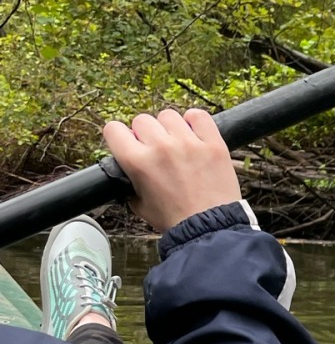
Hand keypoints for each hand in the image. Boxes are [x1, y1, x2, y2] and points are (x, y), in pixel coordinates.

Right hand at [102, 108, 241, 233]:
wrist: (210, 227)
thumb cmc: (175, 219)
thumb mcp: (139, 205)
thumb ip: (130, 182)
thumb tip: (129, 170)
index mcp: (137, 162)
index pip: (113, 129)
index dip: (119, 137)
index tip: (127, 143)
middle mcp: (161, 147)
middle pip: (142, 120)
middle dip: (145, 134)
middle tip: (155, 150)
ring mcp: (188, 143)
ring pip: (168, 116)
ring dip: (169, 128)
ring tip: (177, 144)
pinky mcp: (213, 143)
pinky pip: (198, 116)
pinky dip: (194, 121)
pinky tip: (194, 134)